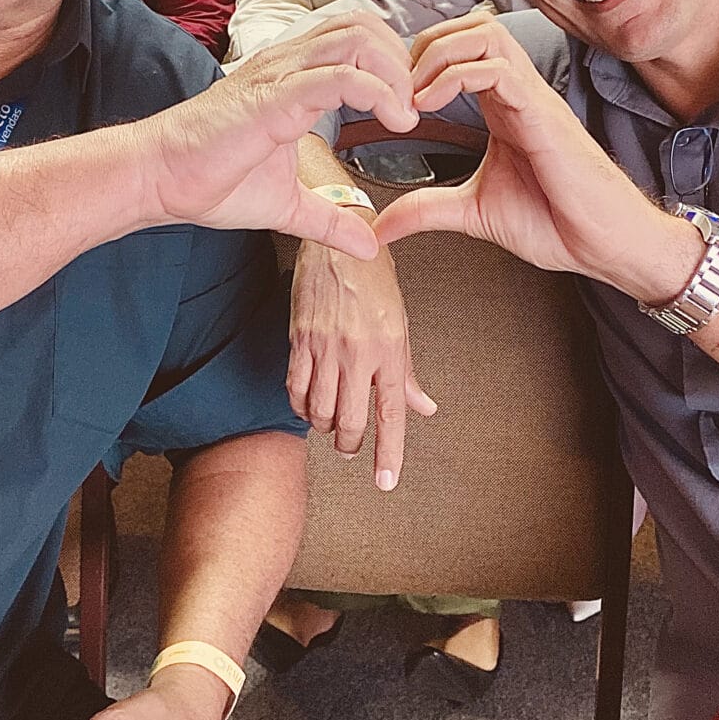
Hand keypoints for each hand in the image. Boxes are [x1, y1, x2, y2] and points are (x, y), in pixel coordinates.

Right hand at [134, 17, 415, 256]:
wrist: (159, 179)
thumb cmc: (209, 181)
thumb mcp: (286, 205)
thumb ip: (329, 219)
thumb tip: (367, 243)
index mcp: (292, 77)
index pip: (356, 40)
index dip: (393, 65)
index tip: (412, 109)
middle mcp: (288, 64)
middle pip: (364, 26)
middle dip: (402, 61)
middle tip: (417, 107)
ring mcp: (279, 76)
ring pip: (356, 40)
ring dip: (395, 72)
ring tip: (407, 115)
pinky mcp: (273, 98)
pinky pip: (338, 76)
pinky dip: (377, 91)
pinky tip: (394, 120)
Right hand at [290, 237, 436, 489]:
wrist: (340, 238)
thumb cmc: (373, 274)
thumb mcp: (401, 324)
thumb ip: (407, 372)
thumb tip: (423, 406)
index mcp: (390, 350)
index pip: (391, 415)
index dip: (388, 454)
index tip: (385, 481)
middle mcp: (359, 353)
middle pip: (350, 421)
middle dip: (350, 445)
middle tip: (351, 449)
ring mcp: (326, 348)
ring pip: (320, 410)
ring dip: (325, 427)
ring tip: (331, 425)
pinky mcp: (300, 339)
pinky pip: (295, 388)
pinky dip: (301, 405)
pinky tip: (308, 405)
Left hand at [372, 17, 685, 296]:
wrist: (607, 244)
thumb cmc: (557, 222)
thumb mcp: (473, 212)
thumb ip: (426, 210)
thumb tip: (378, 228)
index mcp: (502, 106)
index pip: (460, 49)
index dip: (418, 59)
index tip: (389, 97)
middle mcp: (517, 92)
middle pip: (470, 27)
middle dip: (423, 44)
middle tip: (395, 87)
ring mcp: (532, 99)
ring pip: (485, 34)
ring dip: (437, 53)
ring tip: (411, 93)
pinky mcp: (544, 115)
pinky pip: (499, 69)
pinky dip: (455, 76)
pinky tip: (428, 105)